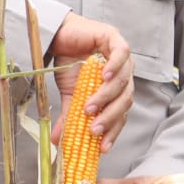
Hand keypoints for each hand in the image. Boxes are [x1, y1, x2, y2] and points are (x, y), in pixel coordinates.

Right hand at [49, 13, 134, 150]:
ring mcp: (122, 56)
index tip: (102, 147)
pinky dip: (114, 67)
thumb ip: (70, 117)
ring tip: (89, 107)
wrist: (59, 36)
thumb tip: (59, 142)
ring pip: (123, 80)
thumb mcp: (70, 95)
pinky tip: (103, 77)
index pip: (121, 113)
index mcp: (117, 89)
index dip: (114, 130)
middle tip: (93, 129)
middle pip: (125, 99)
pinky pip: (120, 54)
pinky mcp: (114, 38)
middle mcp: (124, 74)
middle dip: (109, 117)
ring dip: (106, 97)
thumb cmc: (69, 63)